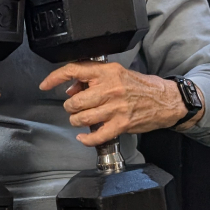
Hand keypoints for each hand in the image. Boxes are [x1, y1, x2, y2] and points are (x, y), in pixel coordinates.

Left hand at [39, 62, 196, 146]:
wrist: (165, 100)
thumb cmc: (140, 86)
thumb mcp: (116, 74)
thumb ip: (93, 79)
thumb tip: (70, 88)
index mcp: (107, 72)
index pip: (74, 70)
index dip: (55, 78)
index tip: (45, 85)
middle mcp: (110, 88)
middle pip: (75, 101)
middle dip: (70, 107)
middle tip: (74, 108)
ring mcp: (116, 107)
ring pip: (83, 118)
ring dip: (76, 121)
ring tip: (79, 120)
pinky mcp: (122, 124)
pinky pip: (96, 135)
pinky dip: (86, 138)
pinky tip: (83, 136)